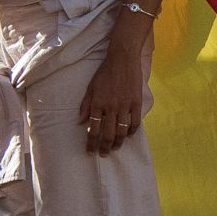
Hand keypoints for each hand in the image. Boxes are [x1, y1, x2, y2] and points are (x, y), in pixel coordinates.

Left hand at [79, 39, 149, 155]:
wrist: (122, 60)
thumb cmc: (104, 73)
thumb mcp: (90, 87)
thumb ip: (85, 105)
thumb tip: (80, 122)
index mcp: (97, 104)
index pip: (93, 129)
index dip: (91, 142)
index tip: (90, 151)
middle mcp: (110, 107)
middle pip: (108, 134)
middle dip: (104, 147)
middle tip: (103, 155)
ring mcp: (125, 106)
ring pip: (122, 131)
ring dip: (119, 142)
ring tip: (115, 149)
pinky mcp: (136, 103)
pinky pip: (135, 122)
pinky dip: (132, 131)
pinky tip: (129, 135)